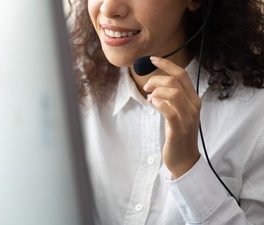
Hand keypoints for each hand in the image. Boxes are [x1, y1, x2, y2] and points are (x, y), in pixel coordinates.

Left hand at [143, 56, 200, 178]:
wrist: (184, 159)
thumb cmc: (178, 134)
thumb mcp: (177, 112)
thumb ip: (170, 99)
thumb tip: (153, 88)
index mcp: (194, 99)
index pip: (182, 75)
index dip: (166, 65)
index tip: (152, 59)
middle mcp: (193, 106)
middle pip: (175, 81)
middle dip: (157, 80)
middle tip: (146, 88)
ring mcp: (187, 118)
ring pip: (173, 93)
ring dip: (156, 92)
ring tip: (149, 98)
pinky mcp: (178, 129)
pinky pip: (169, 110)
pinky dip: (158, 103)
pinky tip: (152, 104)